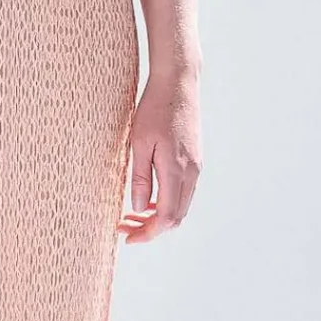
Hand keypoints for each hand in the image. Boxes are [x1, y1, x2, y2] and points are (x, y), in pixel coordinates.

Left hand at [118, 65, 199, 242]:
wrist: (178, 82)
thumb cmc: (154, 108)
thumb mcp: (138, 142)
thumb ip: (140, 177)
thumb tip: (139, 207)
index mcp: (177, 170)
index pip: (166, 217)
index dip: (147, 233)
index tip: (128, 238)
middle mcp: (191, 172)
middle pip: (176, 217)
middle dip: (151, 228)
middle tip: (125, 227)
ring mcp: (196, 166)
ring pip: (181, 206)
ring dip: (159, 216)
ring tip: (132, 214)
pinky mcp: (195, 159)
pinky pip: (183, 192)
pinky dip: (167, 202)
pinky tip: (148, 196)